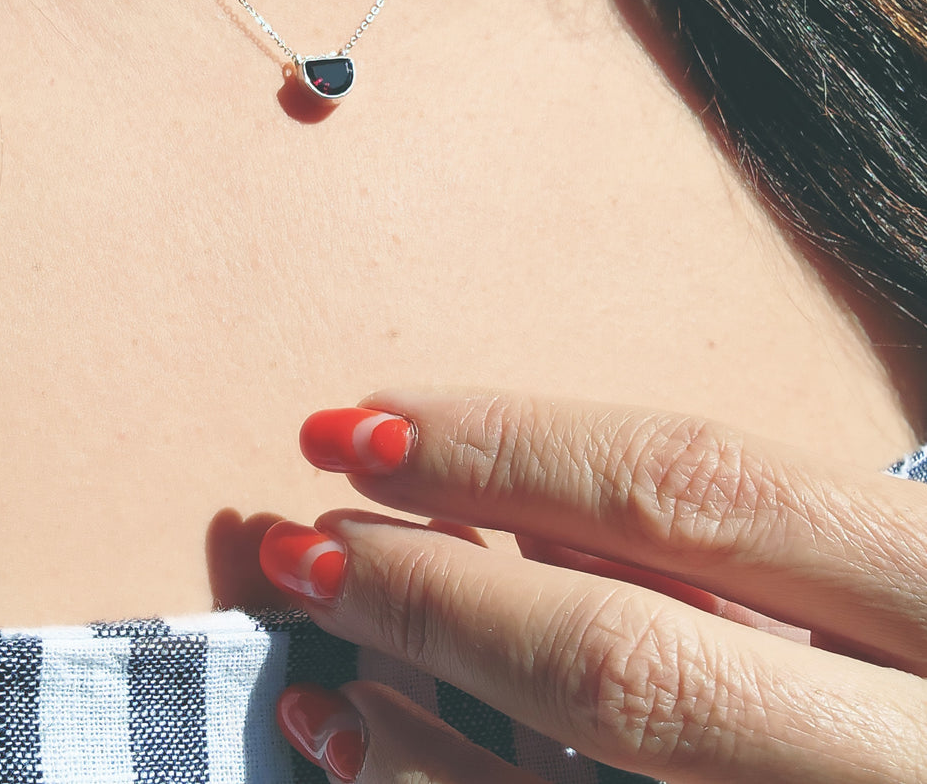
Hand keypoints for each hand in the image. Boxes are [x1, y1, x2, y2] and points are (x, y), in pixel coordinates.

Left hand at [257, 392, 926, 782]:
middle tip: (304, 542)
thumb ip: (730, 552)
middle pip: (618, 656)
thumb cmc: (910, 682)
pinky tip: (365, 753)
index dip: (504, 447)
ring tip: (316, 670)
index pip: (689, 486)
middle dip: (433, 592)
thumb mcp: (876, 582)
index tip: (363, 421)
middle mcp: (908, 751)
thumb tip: (520, 515)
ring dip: (420, 724)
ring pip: (592, 779)